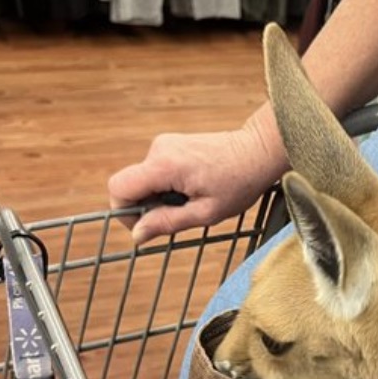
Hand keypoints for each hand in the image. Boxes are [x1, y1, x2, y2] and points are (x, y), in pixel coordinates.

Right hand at [106, 119, 282, 243]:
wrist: (258, 150)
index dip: (125, 211)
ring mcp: (164, 143)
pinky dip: (166, 185)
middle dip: (147, 205)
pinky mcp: (170, 143)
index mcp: (164, 166)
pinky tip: (193, 187)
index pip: (119, 187)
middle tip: (181, 212)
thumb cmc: (239, 182)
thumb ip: (168, 222)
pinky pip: (154, 171)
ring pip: (143, 179)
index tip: (149, 224)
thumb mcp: (206, 212)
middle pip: (130, 184)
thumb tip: (136, 235)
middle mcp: (159, 149)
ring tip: (193, 198)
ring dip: (160, 196)